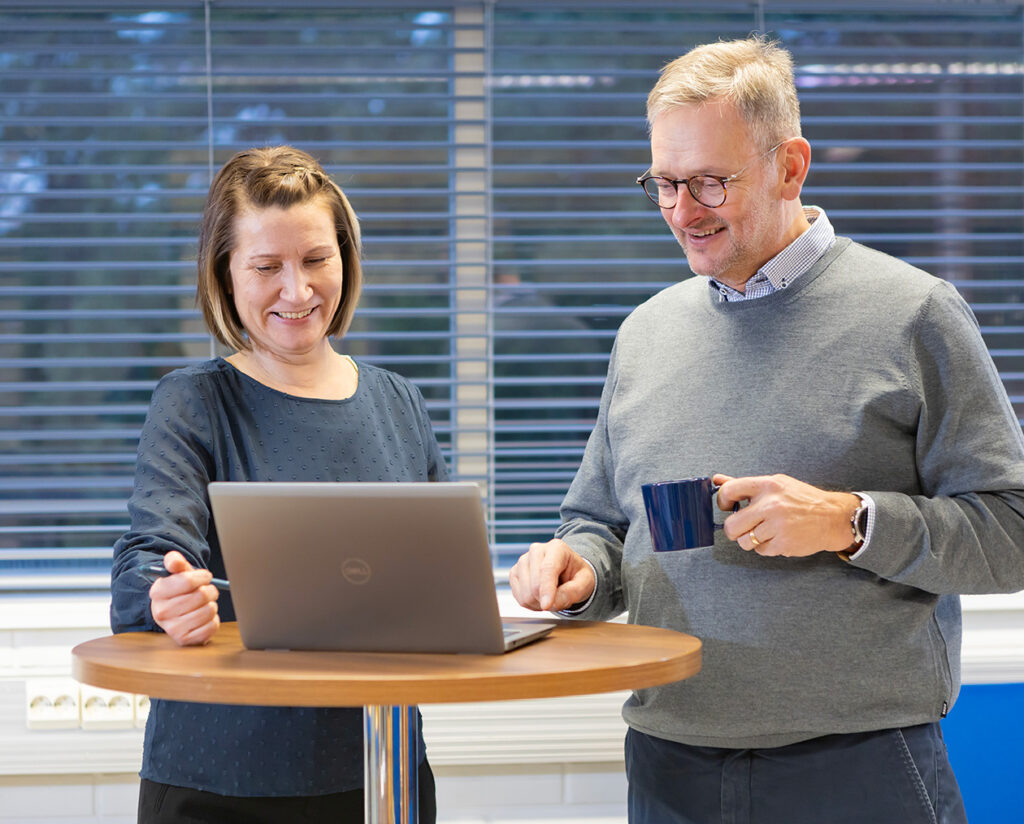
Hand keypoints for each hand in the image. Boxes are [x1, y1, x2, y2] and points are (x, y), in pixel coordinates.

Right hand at [148, 551, 220, 645]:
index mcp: (157, 592)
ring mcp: (172, 629)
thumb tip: (174, 559)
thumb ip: (175, 562)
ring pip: (209, 610)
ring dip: (212, 605)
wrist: (174, 613)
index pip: (188, 581)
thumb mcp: (176, 573)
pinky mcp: (185, 640)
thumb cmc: (179, 589)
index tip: (205, 576)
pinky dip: (213, 620)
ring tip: (204, 604)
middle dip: (210, 590)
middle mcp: (161, 613)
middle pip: (201, 596)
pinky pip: (212, 626)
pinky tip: (204, 617)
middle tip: (206, 591)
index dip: (202, 576)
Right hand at [509, 538, 595, 612]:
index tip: (547, 605)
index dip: (547, 589)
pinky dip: (531, 604)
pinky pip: (519, 598)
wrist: (567, 571)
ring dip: (540, 603)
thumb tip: (552, 603)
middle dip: (548, 600)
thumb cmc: (576, 574)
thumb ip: (572, 592)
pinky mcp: (514, 573)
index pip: (548, 569)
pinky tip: (540, 597)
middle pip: (535, 585)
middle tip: (560, 598)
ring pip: (525, 594)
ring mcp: (522, 561)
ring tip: (551, 597)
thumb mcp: (585, 582)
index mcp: (556, 548)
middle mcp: (536, 551)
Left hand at [714, 473, 859, 557]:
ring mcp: (778, 526)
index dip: (722, 501)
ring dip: (750, 539)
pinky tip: (777, 537)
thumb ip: (744, 485)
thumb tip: (716, 480)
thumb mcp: (776, 484)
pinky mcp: (784, 544)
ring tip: (764, 531)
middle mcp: (771, 505)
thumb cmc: (802, 500)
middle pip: (731, 526)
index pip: (730, 490)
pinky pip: (761, 550)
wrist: (833, 517)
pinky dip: (765, 547)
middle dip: (733, 529)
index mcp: (768, 486)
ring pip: (744, 541)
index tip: (727, 506)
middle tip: (742, 526)